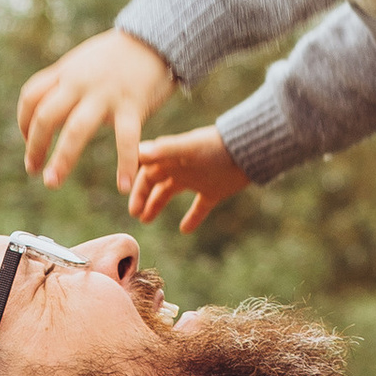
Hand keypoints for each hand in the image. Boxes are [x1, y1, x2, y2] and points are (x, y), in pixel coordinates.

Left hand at [17, 27, 177, 191]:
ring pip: (76, 130)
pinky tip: (124, 186)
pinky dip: (125, 164)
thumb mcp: (84, 61)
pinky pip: (126, 139)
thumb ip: (65, 80)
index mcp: (67, 72)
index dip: (24, 122)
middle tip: (33, 170)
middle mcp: (80, 83)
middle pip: (46, 116)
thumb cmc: (119, 54)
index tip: (29, 140)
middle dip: (35, 146)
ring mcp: (106, 94)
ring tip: (51, 182)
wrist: (158, 38)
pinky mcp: (133, 105)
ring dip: (62, 159)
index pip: (31, 97)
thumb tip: (47, 104)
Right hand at [125, 124, 248, 235]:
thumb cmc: (216, 145)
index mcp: (171, 156)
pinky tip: (184, 230)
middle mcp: (180, 166)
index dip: (136, 183)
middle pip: (154, 182)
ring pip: (169, 193)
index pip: (146, 170)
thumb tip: (138, 151)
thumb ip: (165, 150)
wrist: (247, 150)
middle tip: (134, 214)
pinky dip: (192, 218)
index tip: (128, 198)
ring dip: (156, 205)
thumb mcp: (188, 148)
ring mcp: (196, 179)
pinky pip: (199, 207)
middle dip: (142, 197)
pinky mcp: (213, 191)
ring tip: (146, 221)